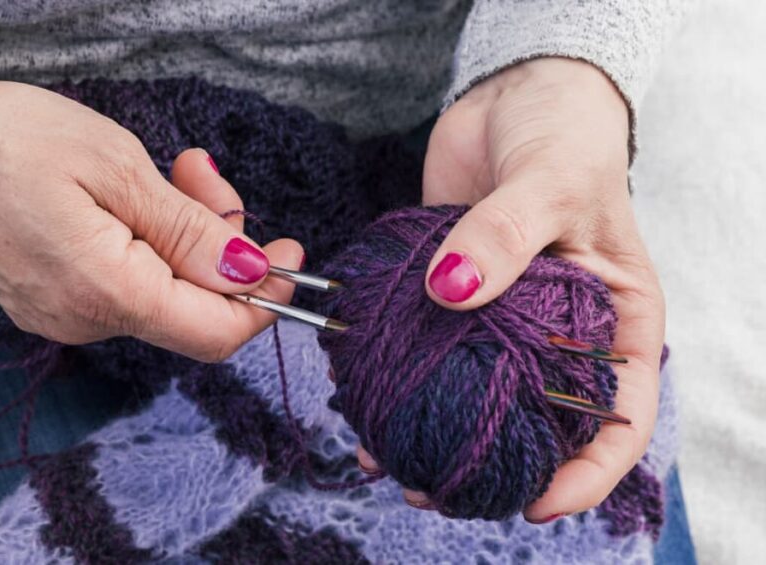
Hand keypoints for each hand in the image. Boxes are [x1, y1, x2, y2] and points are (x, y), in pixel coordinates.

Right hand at [0, 56, 302, 361]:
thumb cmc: (7, 139)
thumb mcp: (116, 168)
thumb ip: (190, 233)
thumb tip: (250, 277)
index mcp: (105, 292)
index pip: (216, 333)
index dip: (266, 300)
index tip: (289, 251)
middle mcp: (84, 321)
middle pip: (192, 307)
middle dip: (220, 243)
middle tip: (203, 171)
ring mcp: (62, 315)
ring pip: (160, 291)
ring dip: (183, 234)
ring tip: (171, 168)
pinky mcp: (48, 299)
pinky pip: (124, 283)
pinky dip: (146, 243)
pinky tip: (132, 195)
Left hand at [356, 58, 664, 521]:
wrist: (516, 95)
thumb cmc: (564, 136)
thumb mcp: (551, 183)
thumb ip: (505, 237)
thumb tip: (452, 293)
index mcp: (615, 321)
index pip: (619, 419)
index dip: (585, 473)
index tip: (535, 503)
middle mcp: (559, 330)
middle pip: (534, 421)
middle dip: (487, 465)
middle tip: (430, 488)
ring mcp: (501, 316)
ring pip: (471, 391)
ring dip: (427, 428)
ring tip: (381, 457)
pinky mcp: (449, 293)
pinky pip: (425, 343)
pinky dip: (395, 372)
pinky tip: (359, 393)